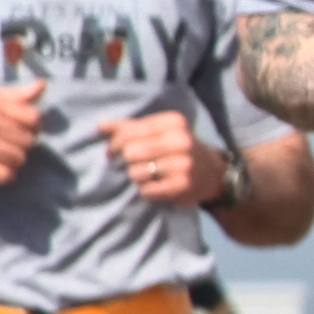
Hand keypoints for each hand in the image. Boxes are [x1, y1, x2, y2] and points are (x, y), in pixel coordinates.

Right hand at [0, 83, 51, 185]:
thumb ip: (14, 95)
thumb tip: (42, 85)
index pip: (33, 119)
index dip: (32, 127)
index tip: (20, 130)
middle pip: (28, 141)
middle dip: (22, 146)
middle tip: (7, 146)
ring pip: (18, 160)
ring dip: (13, 162)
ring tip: (0, 157)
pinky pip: (2, 175)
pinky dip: (3, 176)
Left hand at [97, 108, 230, 205]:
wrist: (213, 173)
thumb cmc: (178, 148)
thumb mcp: (160, 132)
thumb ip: (131, 127)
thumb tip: (100, 126)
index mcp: (173, 122)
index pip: (129, 131)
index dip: (115, 143)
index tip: (113, 151)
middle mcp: (181, 141)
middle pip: (130, 152)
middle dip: (126, 161)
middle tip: (132, 164)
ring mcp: (183, 164)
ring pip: (136, 172)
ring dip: (136, 176)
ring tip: (148, 175)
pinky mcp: (182, 185)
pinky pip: (146, 189)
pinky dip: (146, 190)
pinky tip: (155, 186)